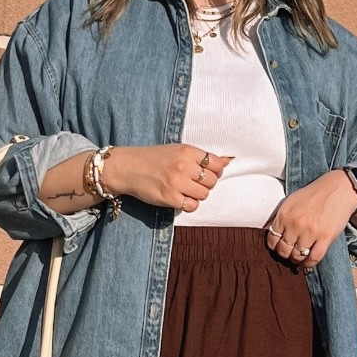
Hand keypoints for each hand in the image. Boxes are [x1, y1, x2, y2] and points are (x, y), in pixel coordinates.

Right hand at [106, 144, 232, 212]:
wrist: (128, 167)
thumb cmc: (153, 158)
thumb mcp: (177, 150)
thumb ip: (201, 157)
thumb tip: (229, 161)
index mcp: (187, 151)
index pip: (216, 164)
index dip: (215, 171)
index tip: (206, 173)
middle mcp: (184, 166)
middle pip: (212, 181)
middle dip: (205, 184)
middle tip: (192, 182)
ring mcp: (177, 182)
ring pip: (204, 195)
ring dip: (197, 195)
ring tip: (184, 190)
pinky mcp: (170, 198)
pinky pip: (192, 206)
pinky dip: (189, 205)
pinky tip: (179, 198)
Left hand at [265, 170, 356, 267]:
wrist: (339, 188)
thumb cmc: (314, 195)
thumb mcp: (291, 201)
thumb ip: (281, 217)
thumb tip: (271, 233)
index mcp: (284, 215)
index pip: (272, 240)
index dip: (274, 247)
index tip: (279, 248)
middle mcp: (295, 224)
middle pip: (283, 250)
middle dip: (285, 255)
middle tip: (289, 254)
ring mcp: (310, 232)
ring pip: (297, 256)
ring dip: (297, 260)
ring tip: (298, 258)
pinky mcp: (325, 237)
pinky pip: (314, 258)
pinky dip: (308, 265)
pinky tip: (306, 265)